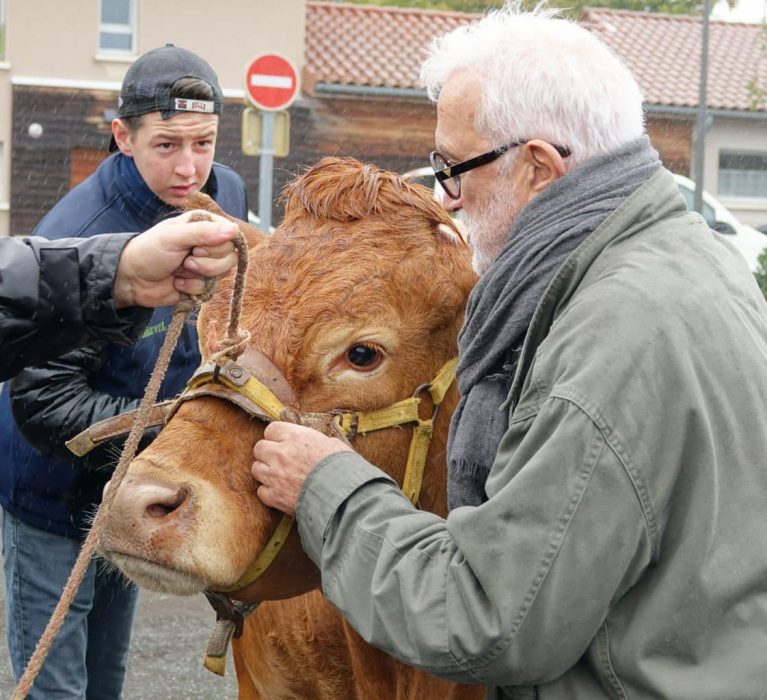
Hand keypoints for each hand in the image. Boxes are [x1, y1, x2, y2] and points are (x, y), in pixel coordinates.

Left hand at [113, 210, 239, 307]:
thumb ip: (203, 232)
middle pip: (230, 257)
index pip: (231, 235)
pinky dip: (192, 288)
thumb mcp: (173, 237)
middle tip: (185, 260)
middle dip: (205, 263)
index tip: (197, 248)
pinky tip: (177, 283)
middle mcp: (209, 243)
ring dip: (197, 276)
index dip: (218, 246)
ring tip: (178, 271)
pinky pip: (211, 289)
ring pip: (222, 274)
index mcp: (204, 225)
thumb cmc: (149, 251)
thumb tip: (234, 230)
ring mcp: (207, 265)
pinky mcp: (203, 284)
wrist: (132, 279)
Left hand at [252, 422, 352, 515]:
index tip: (283, 441)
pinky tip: (280, 491)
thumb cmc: (343, 468)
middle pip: (259, 448)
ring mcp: (275, 476)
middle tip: (278, 458)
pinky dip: (269, 492)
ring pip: (256, 469)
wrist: (342, 496)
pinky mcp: (275, 497)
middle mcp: (281, 454)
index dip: (277, 435)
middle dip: (267, 452)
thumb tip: (318, 443)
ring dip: (265, 471)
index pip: (271, 429)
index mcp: (296, 437)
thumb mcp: (335, 445)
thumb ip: (318, 441)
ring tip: (278, 475)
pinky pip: (261, 491)